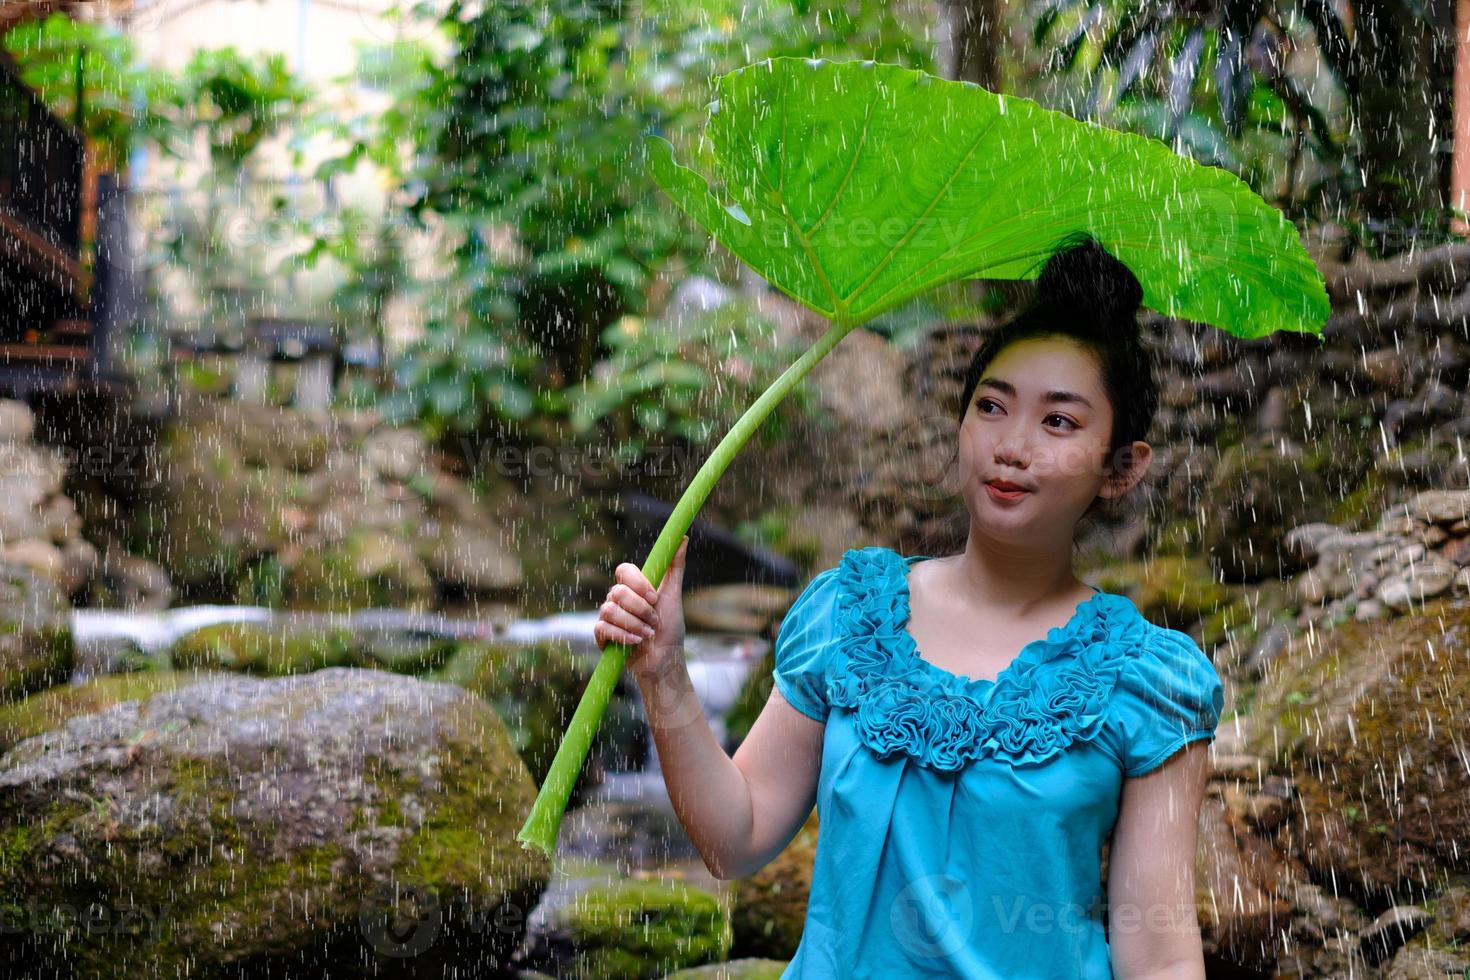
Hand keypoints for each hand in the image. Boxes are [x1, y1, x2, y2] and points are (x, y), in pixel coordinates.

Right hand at [594, 535, 688, 677]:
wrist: (665, 660)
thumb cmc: (670, 628)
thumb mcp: (673, 595)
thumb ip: (674, 567)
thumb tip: (682, 538)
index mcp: (633, 587)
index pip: (624, 570)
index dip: (637, 582)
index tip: (654, 596)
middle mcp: (618, 599)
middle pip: (617, 591)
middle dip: (640, 609)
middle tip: (654, 620)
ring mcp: (608, 617)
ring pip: (610, 610)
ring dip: (634, 624)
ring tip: (648, 634)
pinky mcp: (602, 635)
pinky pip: (603, 627)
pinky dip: (623, 635)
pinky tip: (636, 642)